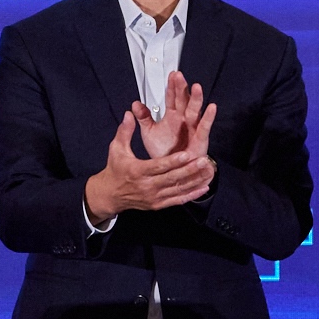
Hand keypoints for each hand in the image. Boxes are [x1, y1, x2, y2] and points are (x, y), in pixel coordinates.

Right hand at [84, 105, 217, 223]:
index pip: (158, 166)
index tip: (186, 154)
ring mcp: (153, 197)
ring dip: (194, 181)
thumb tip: (130, 113)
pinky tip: (203, 188)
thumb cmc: (115, 170)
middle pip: (171, 178)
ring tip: (207, 172)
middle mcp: (146, 186)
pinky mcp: (158, 204)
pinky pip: (177, 200)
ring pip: (177, 190)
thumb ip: (125, 131)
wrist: (110, 195)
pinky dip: (191, 195)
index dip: (173, 161)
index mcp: (137, 171)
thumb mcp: (116, 149)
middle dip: (189, 170)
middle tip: (203, 161)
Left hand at [135, 70, 214, 165]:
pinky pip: (204, 127)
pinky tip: (212, 107)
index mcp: (172, 116)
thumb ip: (144, 118)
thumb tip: (134, 104)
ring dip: (196, 98)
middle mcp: (183, 119)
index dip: (172, 86)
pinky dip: (209, 117)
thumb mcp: (149, 133)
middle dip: (182, 88)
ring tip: (196, 87)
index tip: (172, 75)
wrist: (173, 171)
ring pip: (195, 110)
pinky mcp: (200, 139)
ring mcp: (193, 128)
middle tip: (180, 76)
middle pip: (183, 100)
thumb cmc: (165, 151)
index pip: (172, 97)